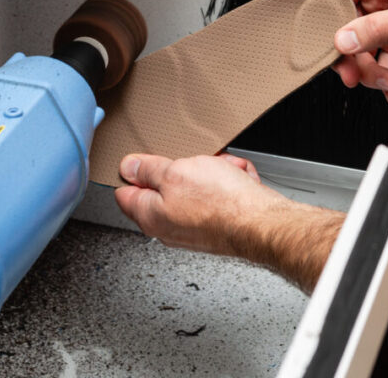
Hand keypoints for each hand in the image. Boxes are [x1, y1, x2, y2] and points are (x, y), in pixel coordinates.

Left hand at [114, 153, 281, 255]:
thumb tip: (128, 168)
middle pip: (165, 186)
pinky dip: (227, 182)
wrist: (262, 223)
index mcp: (150, 216)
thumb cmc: (222, 204)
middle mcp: (168, 227)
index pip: (125, 192)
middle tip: (195, 164)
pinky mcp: (216, 225)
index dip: (134, 171)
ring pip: (195, 185)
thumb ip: (148, 170)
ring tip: (222, 170)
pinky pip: (216, 194)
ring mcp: (193, 227)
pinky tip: (236, 180)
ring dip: (210, 171)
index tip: (146, 160)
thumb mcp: (176, 173)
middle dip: (183, 167)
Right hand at [328, 0, 387, 116]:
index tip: (322, 41)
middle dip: (354, 58)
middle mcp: (385, 4)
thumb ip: (377, 29)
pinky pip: (383, 70)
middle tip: (353, 76)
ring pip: (364, 56)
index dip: (327, 17)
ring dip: (375, 77)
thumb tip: (344, 38)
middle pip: (349, 31)